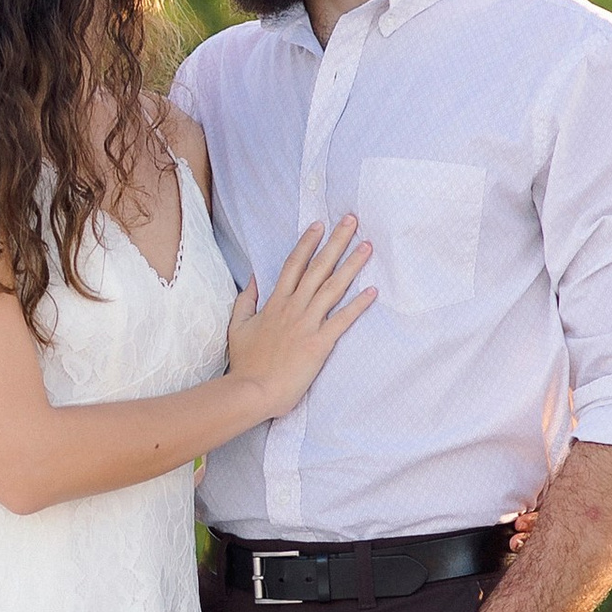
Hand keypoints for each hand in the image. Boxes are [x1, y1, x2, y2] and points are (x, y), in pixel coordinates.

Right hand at [224, 219, 374, 421]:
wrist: (251, 391)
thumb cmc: (246, 363)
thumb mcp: (238, 327)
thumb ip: (246, 300)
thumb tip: (253, 278)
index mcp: (275, 302)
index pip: (294, 265)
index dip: (307, 243)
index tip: (319, 224)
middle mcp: (293, 307)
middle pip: (318, 267)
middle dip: (336, 241)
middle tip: (352, 220)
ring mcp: (307, 324)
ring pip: (333, 287)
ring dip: (351, 265)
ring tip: (367, 246)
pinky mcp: (319, 343)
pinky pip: (342, 320)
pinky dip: (358, 305)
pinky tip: (373, 291)